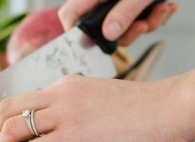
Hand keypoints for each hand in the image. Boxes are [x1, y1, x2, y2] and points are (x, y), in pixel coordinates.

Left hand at [0, 72, 194, 141]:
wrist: (170, 108)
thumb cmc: (140, 109)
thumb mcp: (97, 100)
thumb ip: (73, 110)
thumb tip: (55, 134)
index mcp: (64, 85)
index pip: (20, 99)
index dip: (4, 121)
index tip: (3, 139)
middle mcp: (58, 94)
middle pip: (6, 109)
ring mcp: (65, 113)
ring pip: (13, 127)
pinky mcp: (74, 135)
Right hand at [58, 0, 177, 45]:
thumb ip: (124, 12)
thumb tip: (110, 35)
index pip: (70, 15)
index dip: (74, 34)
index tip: (90, 44)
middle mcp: (101, 0)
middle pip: (101, 29)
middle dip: (127, 33)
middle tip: (142, 26)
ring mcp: (115, 3)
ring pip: (122, 28)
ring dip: (145, 25)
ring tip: (160, 10)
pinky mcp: (130, 5)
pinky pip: (136, 20)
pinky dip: (152, 17)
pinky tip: (164, 7)